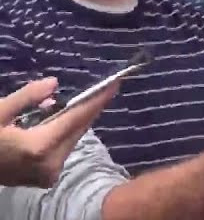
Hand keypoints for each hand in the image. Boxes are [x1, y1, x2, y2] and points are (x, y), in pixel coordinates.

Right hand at [0, 77, 119, 187]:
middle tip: (101, 89)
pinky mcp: (44, 179)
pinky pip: (61, 150)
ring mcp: (48, 174)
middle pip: (78, 130)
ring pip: (71, 140)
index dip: (97, 100)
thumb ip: (27, 97)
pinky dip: (61, 135)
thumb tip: (54, 84)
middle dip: (87, 109)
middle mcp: (50, 163)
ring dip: (73, 122)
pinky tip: (56, 122)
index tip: (115, 84)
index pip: (77, 118)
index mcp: (40, 146)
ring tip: (71, 104)